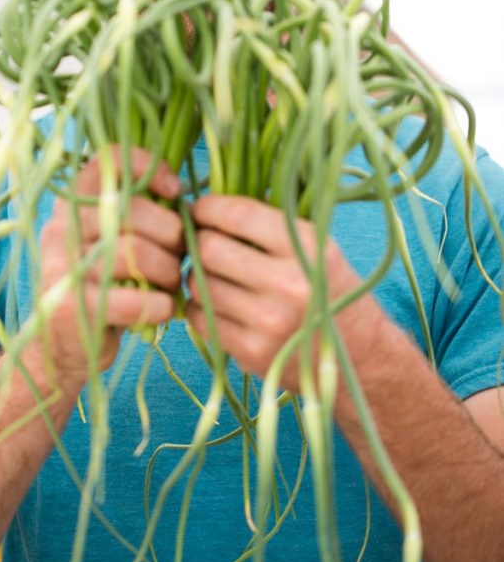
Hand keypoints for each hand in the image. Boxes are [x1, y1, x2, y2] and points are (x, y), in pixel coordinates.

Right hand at [36, 147, 184, 392]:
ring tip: (172, 283)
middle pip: (135, 209)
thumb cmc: (103, 285)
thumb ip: (137, 212)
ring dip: (169, 271)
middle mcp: (60, 227)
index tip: (174, 193)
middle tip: (180, 255)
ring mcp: (62, 267)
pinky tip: (164, 308)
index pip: (109, 159)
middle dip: (173, 234)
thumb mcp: (110, 240)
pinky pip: (136, 300)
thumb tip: (183, 195)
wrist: (62, 347)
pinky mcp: (72, 308)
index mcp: (71, 202)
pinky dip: (162, 305)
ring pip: (138, 252)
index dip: (149, 167)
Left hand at [186, 195, 379, 392]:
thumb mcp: (317, 248)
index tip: (201, 210)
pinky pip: (200, 317)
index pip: (238, 215)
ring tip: (215, 276)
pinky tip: (219, 305)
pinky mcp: (253, 352)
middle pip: (210, 249)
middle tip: (204, 243)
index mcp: (307, 246)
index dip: (208, 208)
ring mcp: (269, 321)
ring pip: (199, 284)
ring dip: (198, 276)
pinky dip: (200, 307)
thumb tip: (209, 204)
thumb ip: (269, 225)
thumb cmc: (331, 291)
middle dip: (198, 242)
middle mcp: (289, 283)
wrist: (362, 357)